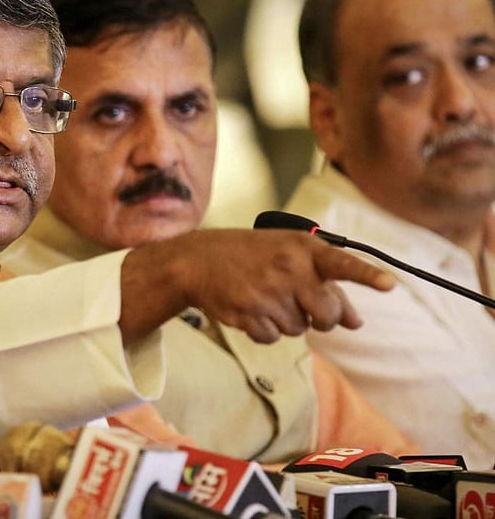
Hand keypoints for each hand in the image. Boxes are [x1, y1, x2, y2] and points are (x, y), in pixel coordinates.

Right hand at [120, 228, 394, 343]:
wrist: (198, 261)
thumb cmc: (252, 255)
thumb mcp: (290, 256)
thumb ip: (326, 285)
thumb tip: (357, 323)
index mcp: (302, 249)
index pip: (341, 263)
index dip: (367, 275)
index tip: (390, 284)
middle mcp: (288, 269)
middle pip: (328, 315)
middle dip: (322, 318)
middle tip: (303, 304)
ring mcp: (267, 293)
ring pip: (299, 329)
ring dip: (288, 320)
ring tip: (266, 296)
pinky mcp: (248, 314)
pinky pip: (273, 339)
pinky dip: (265, 330)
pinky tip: (252, 309)